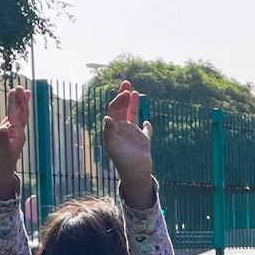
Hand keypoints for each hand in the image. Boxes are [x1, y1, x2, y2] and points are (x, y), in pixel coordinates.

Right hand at [0, 87, 30, 199]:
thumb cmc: (0, 166)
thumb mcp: (1, 154)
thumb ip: (3, 141)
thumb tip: (4, 128)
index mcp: (18, 136)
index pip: (17, 116)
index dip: (15, 103)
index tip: (14, 91)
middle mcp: (17, 133)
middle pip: (21, 113)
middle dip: (21, 100)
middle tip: (21, 87)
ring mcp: (11, 133)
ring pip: (17, 115)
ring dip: (19, 103)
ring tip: (22, 92)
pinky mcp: (5, 134)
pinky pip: (10, 119)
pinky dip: (12, 110)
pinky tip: (13, 106)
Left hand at [101, 82, 155, 208]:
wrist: (134, 172)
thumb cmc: (121, 160)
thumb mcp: (112, 145)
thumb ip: (109, 131)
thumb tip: (107, 118)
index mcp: (114, 128)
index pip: (114, 109)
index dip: (118, 99)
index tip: (125, 92)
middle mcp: (122, 129)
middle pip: (121, 108)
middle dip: (123, 96)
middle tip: (126, 82)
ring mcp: (133, 134)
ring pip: (133, 115)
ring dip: (133, 103)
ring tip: (135, 92)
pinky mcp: (143, 140)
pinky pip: (145, 130)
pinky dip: (146, 125)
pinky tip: (146, 122)